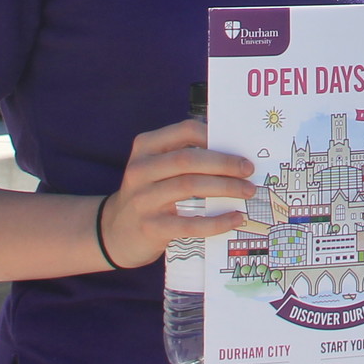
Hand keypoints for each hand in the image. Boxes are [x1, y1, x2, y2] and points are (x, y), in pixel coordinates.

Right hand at [97, 119, 257, 268]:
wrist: (115, 233)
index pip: (184, 131)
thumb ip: (184, 156)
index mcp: (145, 148)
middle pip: (189, 159)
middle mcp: (140, 170)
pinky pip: (190, 223)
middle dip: (224, 163)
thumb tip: (234, 151)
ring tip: (248, 191)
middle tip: (249, 170)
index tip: (239, 146)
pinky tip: (235, 218)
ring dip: (226, 187)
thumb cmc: (148, 193)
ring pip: (190, 186)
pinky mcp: (151, 228)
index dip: (214, 136)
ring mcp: (143, 200)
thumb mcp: (155, 168)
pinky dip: (217, 221)